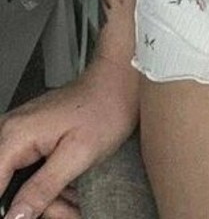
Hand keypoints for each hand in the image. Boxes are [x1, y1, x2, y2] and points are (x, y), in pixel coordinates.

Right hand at [0, 56, 139, 218]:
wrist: (118, 83)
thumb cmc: (105, 109)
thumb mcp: (77, 155)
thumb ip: (41, 189)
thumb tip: (13, 218)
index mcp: (15, 136)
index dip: (12, 211)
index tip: (41, 210)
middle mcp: (9, 132)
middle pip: (8, 189)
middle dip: (37, 205)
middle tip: (68, 207)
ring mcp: (17, 134)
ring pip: (19, 185)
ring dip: (48, 198)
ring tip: (74, 195)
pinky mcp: (28, 139)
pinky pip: (28, 173)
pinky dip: (49, 186)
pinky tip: (69, 185)